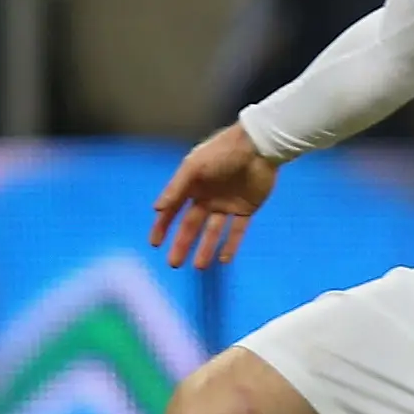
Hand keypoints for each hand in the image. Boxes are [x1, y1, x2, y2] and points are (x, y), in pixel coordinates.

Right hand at [149, 122, 281, 267]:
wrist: (259, 146)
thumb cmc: (223, 151)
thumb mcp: (194, 166)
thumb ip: (176, 188)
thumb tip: (156, 208)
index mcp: (193, 185)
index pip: (173, 209)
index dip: (163, 225)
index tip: (155, 243)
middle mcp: (208, 196)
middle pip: (192, 225)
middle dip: (182, 243)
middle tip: (174, 263)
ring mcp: (227, 204)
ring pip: (213, 231)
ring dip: (205, 248)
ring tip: (198, 267)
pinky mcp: (246, 208)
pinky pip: (237, 230)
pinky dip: (231, 245)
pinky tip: (224, 260)